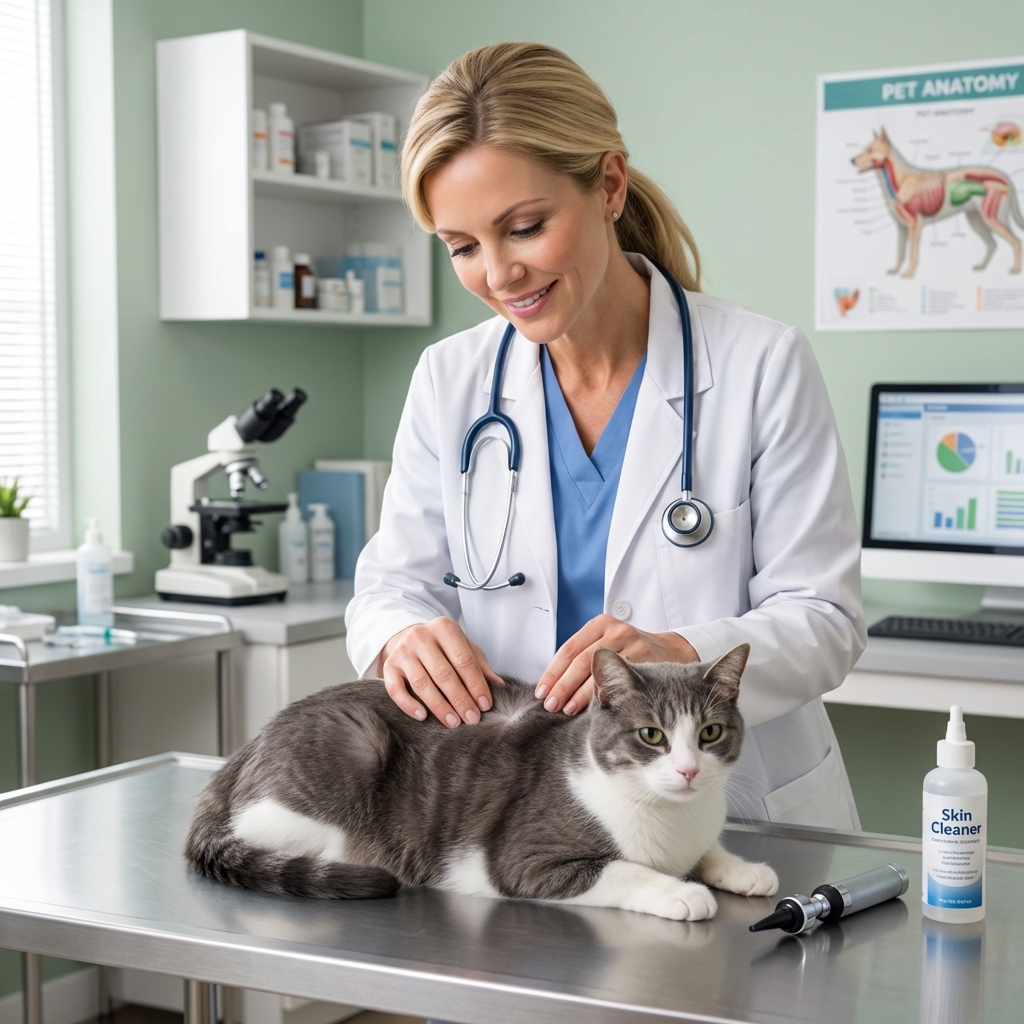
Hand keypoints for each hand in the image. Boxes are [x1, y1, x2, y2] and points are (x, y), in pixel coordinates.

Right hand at [379, 617, 503, 727]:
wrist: (407, 638)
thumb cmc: (442, 647)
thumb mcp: (463, 648)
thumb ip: (480, 665)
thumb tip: (499, 686)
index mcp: (444, 628)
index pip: (464, 659)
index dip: (476, 684)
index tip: (485, 705)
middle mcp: (421, 636)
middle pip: (443, 673)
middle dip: (460, 699)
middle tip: (471, 719)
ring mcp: (403, 651)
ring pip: (421, 683)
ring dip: (439, 706)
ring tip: (453, 722)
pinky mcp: (389, 666)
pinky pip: (396, 689)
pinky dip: (409, 705)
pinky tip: (423, 717)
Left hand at [536, 615, 698, 714]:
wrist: (671, 651)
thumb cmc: (631, 653)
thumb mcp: (607, 645)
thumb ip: (584, 659)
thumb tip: (550, 687)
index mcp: (600, 624)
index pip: (569, 649)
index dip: (553, 672)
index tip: (541, 691)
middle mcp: (614, 630)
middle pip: (581, 661)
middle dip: (563, 686)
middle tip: (551, 705)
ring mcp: (631, 643)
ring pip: (599, 672)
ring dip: (579, 694)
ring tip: (566, 710)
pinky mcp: (645, 658)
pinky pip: (618, 681)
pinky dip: (602, 697)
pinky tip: (592, 709)